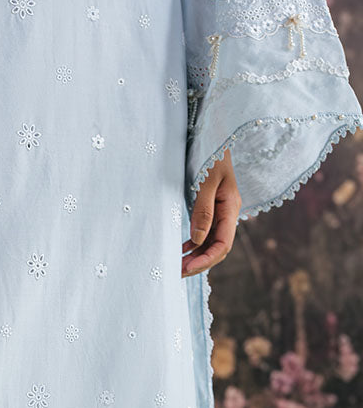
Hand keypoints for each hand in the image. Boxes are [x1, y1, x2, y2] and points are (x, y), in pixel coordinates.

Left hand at [182, 149, 241, 277]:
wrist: (214, 133)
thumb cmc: (211, 152)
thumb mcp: (207, 180)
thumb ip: (203, 210)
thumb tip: (197, 240)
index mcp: (230, 207)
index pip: (222, 244)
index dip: (205, 259)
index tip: (187, 269)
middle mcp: (227, 212)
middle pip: (216, 247)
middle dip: (198, 263)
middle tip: (176, 273)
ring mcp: (220, 210)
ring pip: (210, 242)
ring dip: (194, 256)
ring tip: (176, 266)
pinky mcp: (211, 207)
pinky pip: (204, 232)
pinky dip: (193, 244)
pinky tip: (181, 250)